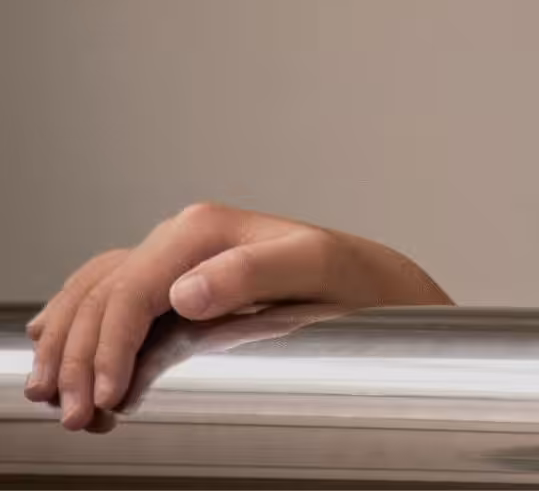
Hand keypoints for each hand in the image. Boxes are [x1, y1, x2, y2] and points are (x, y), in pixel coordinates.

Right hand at [22, 202, 450, 430]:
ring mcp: (177, 261)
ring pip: (95, 294)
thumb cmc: (351, 279)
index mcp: (204, 230)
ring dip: (67, 345)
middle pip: (103, 296)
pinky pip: (109, 295)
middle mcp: (183, 241)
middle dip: (79, 357)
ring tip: (57, 399)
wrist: (374, 287)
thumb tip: (185, 293)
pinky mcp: (178, 283)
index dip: (109, 345)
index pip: (132, 289)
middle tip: (74, 416)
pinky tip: (55, 345)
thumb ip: (254, 273)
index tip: (107, 397)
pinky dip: (78, 323)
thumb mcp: (317, 269)